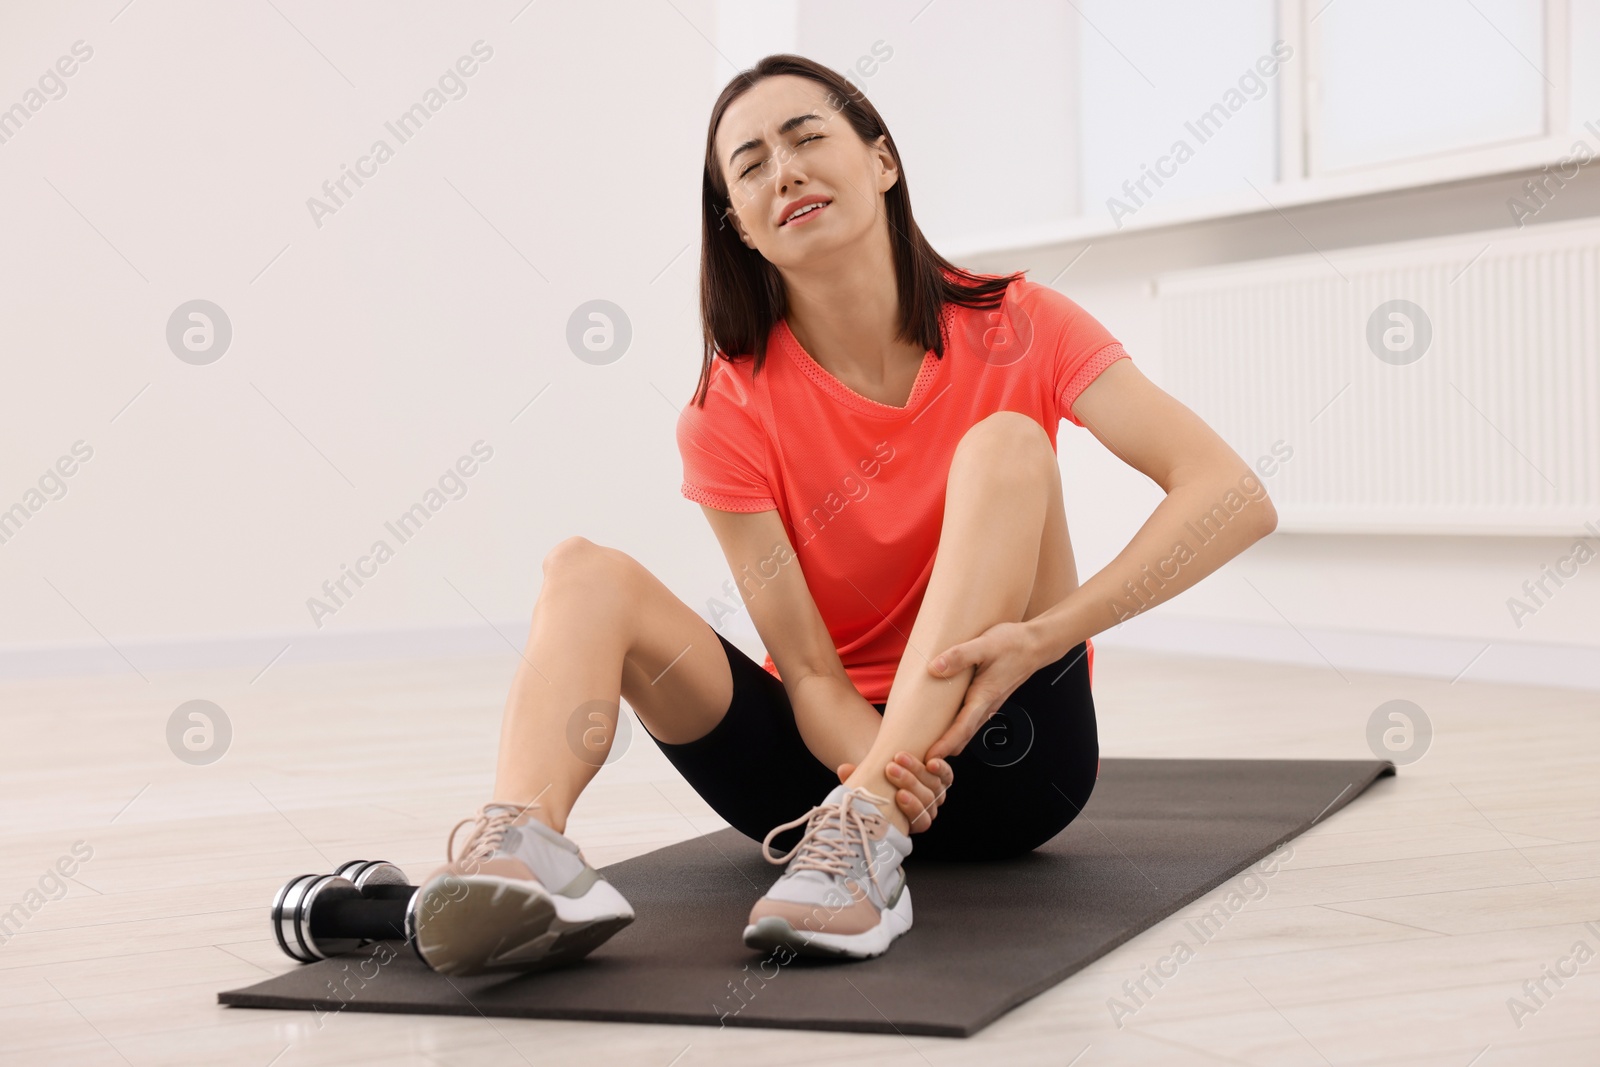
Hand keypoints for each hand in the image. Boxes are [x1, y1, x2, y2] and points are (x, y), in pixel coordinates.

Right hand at [836, 751, 952, 834]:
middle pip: (927, 799)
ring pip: (934, 785)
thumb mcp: (864, 788)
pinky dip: (940, 768)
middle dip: (909, 783)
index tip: (899, 796)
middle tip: (891, 769)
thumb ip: (855, 784)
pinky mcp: (942, 777)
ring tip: (899, 758)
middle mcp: (928, 809)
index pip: (921, 821)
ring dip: (916, 770)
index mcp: (914, 822)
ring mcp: (937, 793)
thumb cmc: (874, 787)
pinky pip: (946, 775)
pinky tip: (930, 759)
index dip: (913, 809)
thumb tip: (844, 770)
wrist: (888, 771)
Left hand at [924, 620, 1044, 761]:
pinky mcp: (988, 698)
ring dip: (950, 741)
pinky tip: (942, 723)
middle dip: (944, 751)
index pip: (961, 729)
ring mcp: (989, 704)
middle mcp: (987, 706)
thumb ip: (959, 656)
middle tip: (921, 759)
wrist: (1037, 644)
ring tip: (927, 746)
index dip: (944, 745)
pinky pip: (970, 720)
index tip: (929, 759)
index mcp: (984, 697)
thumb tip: (933, 668)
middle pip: (963, 737)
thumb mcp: (984, 645)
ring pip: (967, 731)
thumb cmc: (1012, 643)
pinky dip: (956, 729)